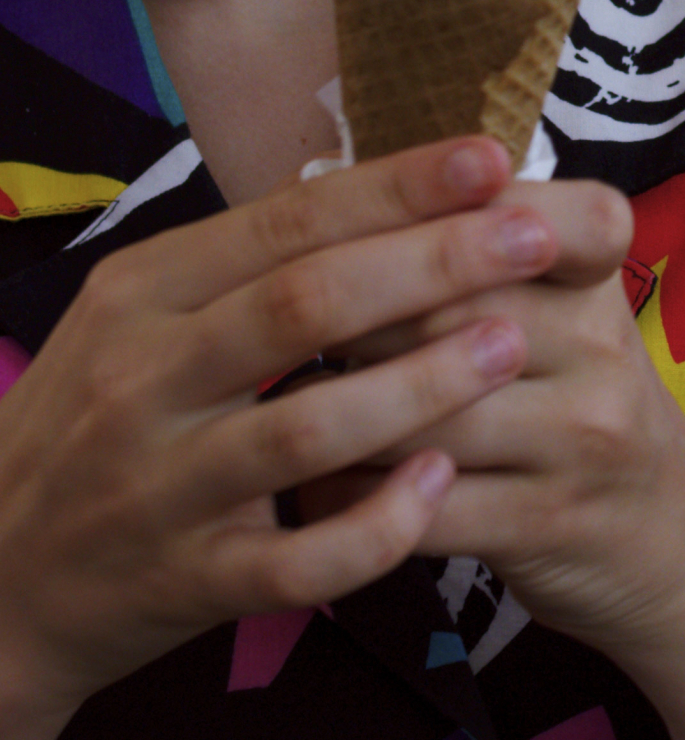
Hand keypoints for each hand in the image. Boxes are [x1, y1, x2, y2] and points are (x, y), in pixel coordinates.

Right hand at [0, 134, 564, 732]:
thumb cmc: (95, 424)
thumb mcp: (135, 318)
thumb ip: (240, 262)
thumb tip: (373, 183)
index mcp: (141, 291)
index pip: (283, 221)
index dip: (394, 188)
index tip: (489, 159)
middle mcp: (145, 377)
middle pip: (305, 303)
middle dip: (433, 263)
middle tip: (535, 236)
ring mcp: (164, 485)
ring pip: (309, 428)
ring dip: (422, 384)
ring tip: (512, 344)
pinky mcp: (188, 580)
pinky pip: (299, 559)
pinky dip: (376, 523)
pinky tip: (438, 485)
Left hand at [301, 175, 684, 670]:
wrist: (668, 545)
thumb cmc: (571, 399)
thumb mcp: (557, 310)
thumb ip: (465, 248)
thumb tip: (313, 186)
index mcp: (594, 271)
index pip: (514, 209)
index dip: (420, 212)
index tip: (338, 228)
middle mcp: (600, 344)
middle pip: (440, 308)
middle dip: (344, 319)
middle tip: (269, 323)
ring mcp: (581, 437)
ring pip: (423, 412)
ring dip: (335, 412)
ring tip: (276, 405)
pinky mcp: (548, 524)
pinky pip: (422, 507)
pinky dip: (350, 497)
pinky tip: (309, 487)